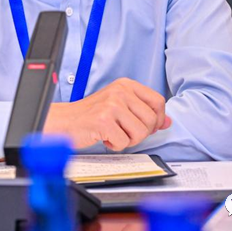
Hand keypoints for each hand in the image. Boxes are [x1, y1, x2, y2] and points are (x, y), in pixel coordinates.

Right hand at [43, 78, 171, 150]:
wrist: (64, 122)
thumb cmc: (91, 116)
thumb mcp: (119, 107)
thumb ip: (143, 112)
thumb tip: (167, 121)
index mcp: (125, 85)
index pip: (158, 101)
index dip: (157, 119)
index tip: (148, 127)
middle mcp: (120, 91)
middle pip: (151, 120)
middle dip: (140, 133)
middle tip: (124, 132)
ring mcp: (111, 105)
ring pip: (140, 133)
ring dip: (128, 140)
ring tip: (113, 133)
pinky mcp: (103, 120)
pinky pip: (124, 142)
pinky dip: (115, 145)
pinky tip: (104, 137)